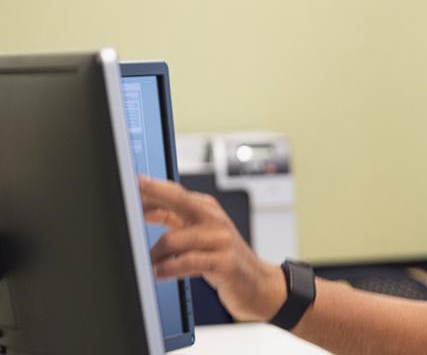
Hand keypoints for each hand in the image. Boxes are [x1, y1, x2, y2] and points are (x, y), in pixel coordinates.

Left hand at [139, 176, 286, 321]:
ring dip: (154, 255)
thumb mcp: (198, 235)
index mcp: (206, 208)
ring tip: (146, 266)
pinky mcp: (225, 262)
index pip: (173, 192)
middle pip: (177, 200)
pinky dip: (167, 269)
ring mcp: (221, 239)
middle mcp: (214, 218)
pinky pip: (187, 262)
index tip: (126, 186)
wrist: (257, 283)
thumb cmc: (223, 258)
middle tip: (126, 202)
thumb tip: (142, 209)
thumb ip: (173, 220)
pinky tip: (159, 274)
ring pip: (174, 239)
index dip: (148, 189)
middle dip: (150, 196)